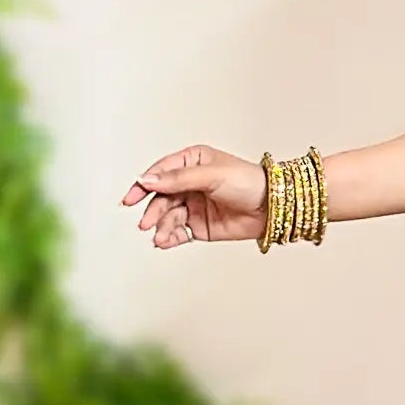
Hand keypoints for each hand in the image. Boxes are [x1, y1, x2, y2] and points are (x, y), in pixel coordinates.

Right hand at [120, 143, 268, 247]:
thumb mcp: (211, 175)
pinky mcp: (200, 226)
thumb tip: (147, 180)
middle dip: (152, 210)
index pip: (160, 173)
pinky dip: (169, 237)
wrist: (272, 208)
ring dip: (160, 226)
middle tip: (146, 222)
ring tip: (159, 236)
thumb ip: (178, 179)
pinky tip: (164, 241)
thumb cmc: (248, 182)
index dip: (144, 184)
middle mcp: (189, 183)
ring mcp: (194, 205)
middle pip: (161, 197)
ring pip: (168, 217)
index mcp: (191, 162)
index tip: (132, 197)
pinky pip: (178, 232)